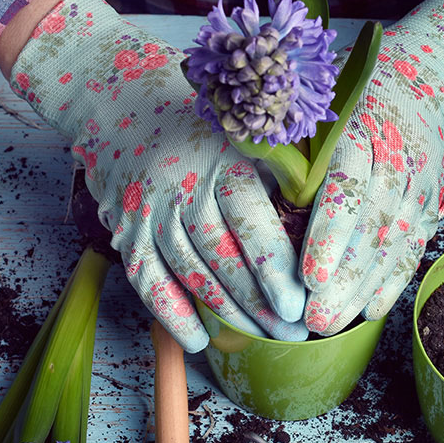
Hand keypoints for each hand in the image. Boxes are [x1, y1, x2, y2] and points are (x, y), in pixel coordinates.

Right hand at [9, 0, 305, 351]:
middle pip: (223, 259)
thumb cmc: (201, 123)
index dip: (275, 270)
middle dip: (259, 304)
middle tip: (293, 334)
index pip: (251, 225)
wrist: (117, 101)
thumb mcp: (246, 133)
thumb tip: (326, 225)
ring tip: (262, 338)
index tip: (300, 304)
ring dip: (227, 314)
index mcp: (221, 163)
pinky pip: (148, 283)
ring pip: (191, 276)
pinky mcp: (125, 232)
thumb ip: (282, 173)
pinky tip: (200, 341)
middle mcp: (182, 190)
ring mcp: (149, 214)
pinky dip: (172, 316)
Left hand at [301, 0, 443, 334]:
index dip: (331, 234)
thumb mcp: (320, 102)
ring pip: (393, 242)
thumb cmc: (352, 95)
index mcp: (361, 128)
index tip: (310, 274)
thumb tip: (246, 179)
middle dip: (345, 278)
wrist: (427, 79)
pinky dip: (393, 282)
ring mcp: (418, 184)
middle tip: (313, 318)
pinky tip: (370, 311)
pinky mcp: (429, 203)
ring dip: (363, 289)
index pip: (348, 186)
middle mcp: (396, 157)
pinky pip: (413, 247)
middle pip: (372, 226)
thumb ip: (291, 141)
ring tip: (330, 324)